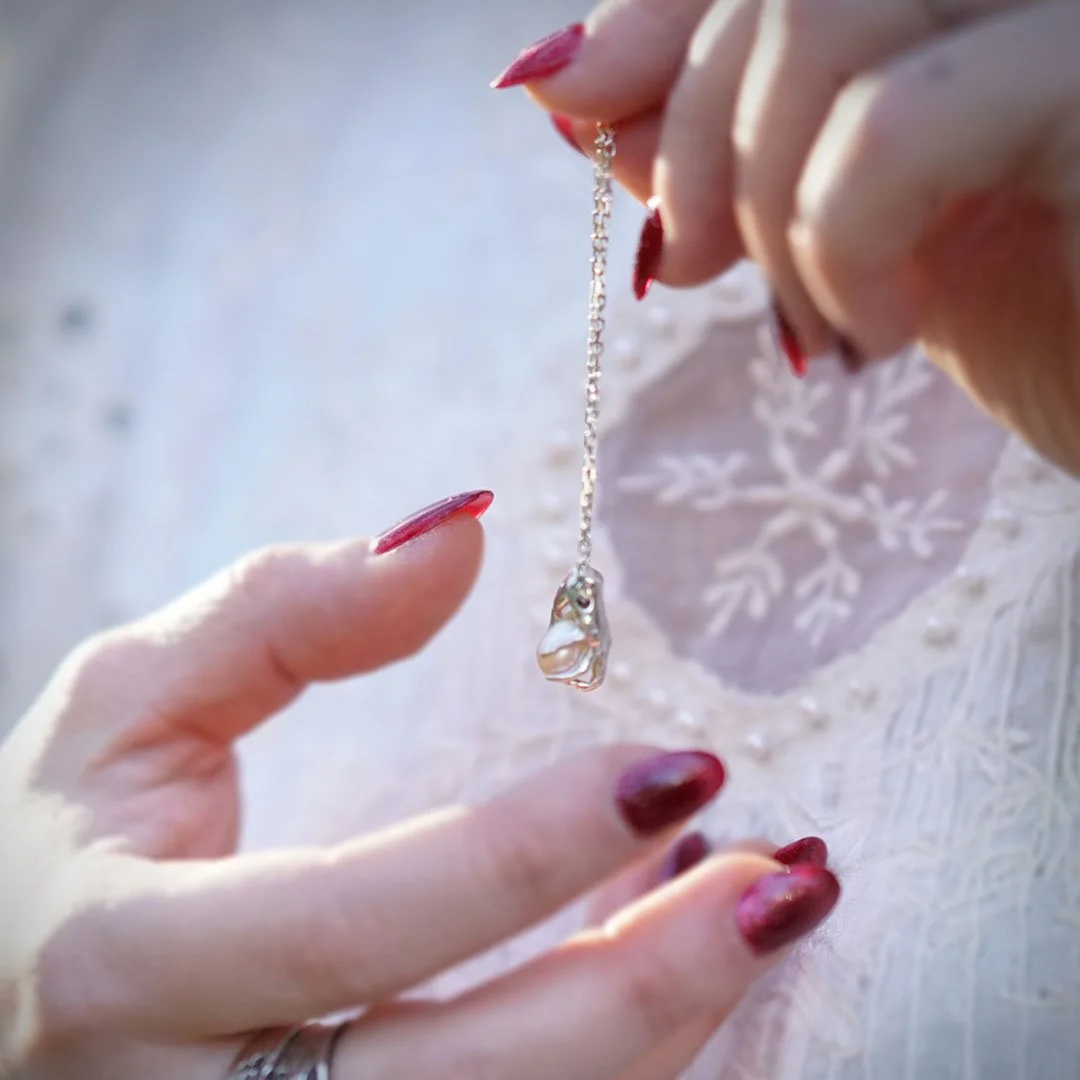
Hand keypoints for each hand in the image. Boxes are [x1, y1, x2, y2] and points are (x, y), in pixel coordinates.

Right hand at [0, 489, 839, 1079]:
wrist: (17, 995)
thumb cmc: (74, 841)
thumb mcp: (128, 700)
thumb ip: (282, 608)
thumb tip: (461, 535)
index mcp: (118, 965)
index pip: (345, 924)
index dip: (519, 852)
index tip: (675, 765)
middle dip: (640, 991)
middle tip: (784, 877)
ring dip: (656, 1042)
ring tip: (761, 908)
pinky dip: (622, 1079)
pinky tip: (683, 979)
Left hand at [497, 0, 1079, 475]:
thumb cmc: (1045, 324)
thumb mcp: (852, 222)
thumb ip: (731, 147)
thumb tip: (575, 91)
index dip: (658, 14)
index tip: (575, 102)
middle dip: (688, 130)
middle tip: (688, 263)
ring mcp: (1073, 21)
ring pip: (816, 25)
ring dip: (760, 201)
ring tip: (814, 318)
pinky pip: (890, 130)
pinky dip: (838, 245)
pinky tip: (880, 330)